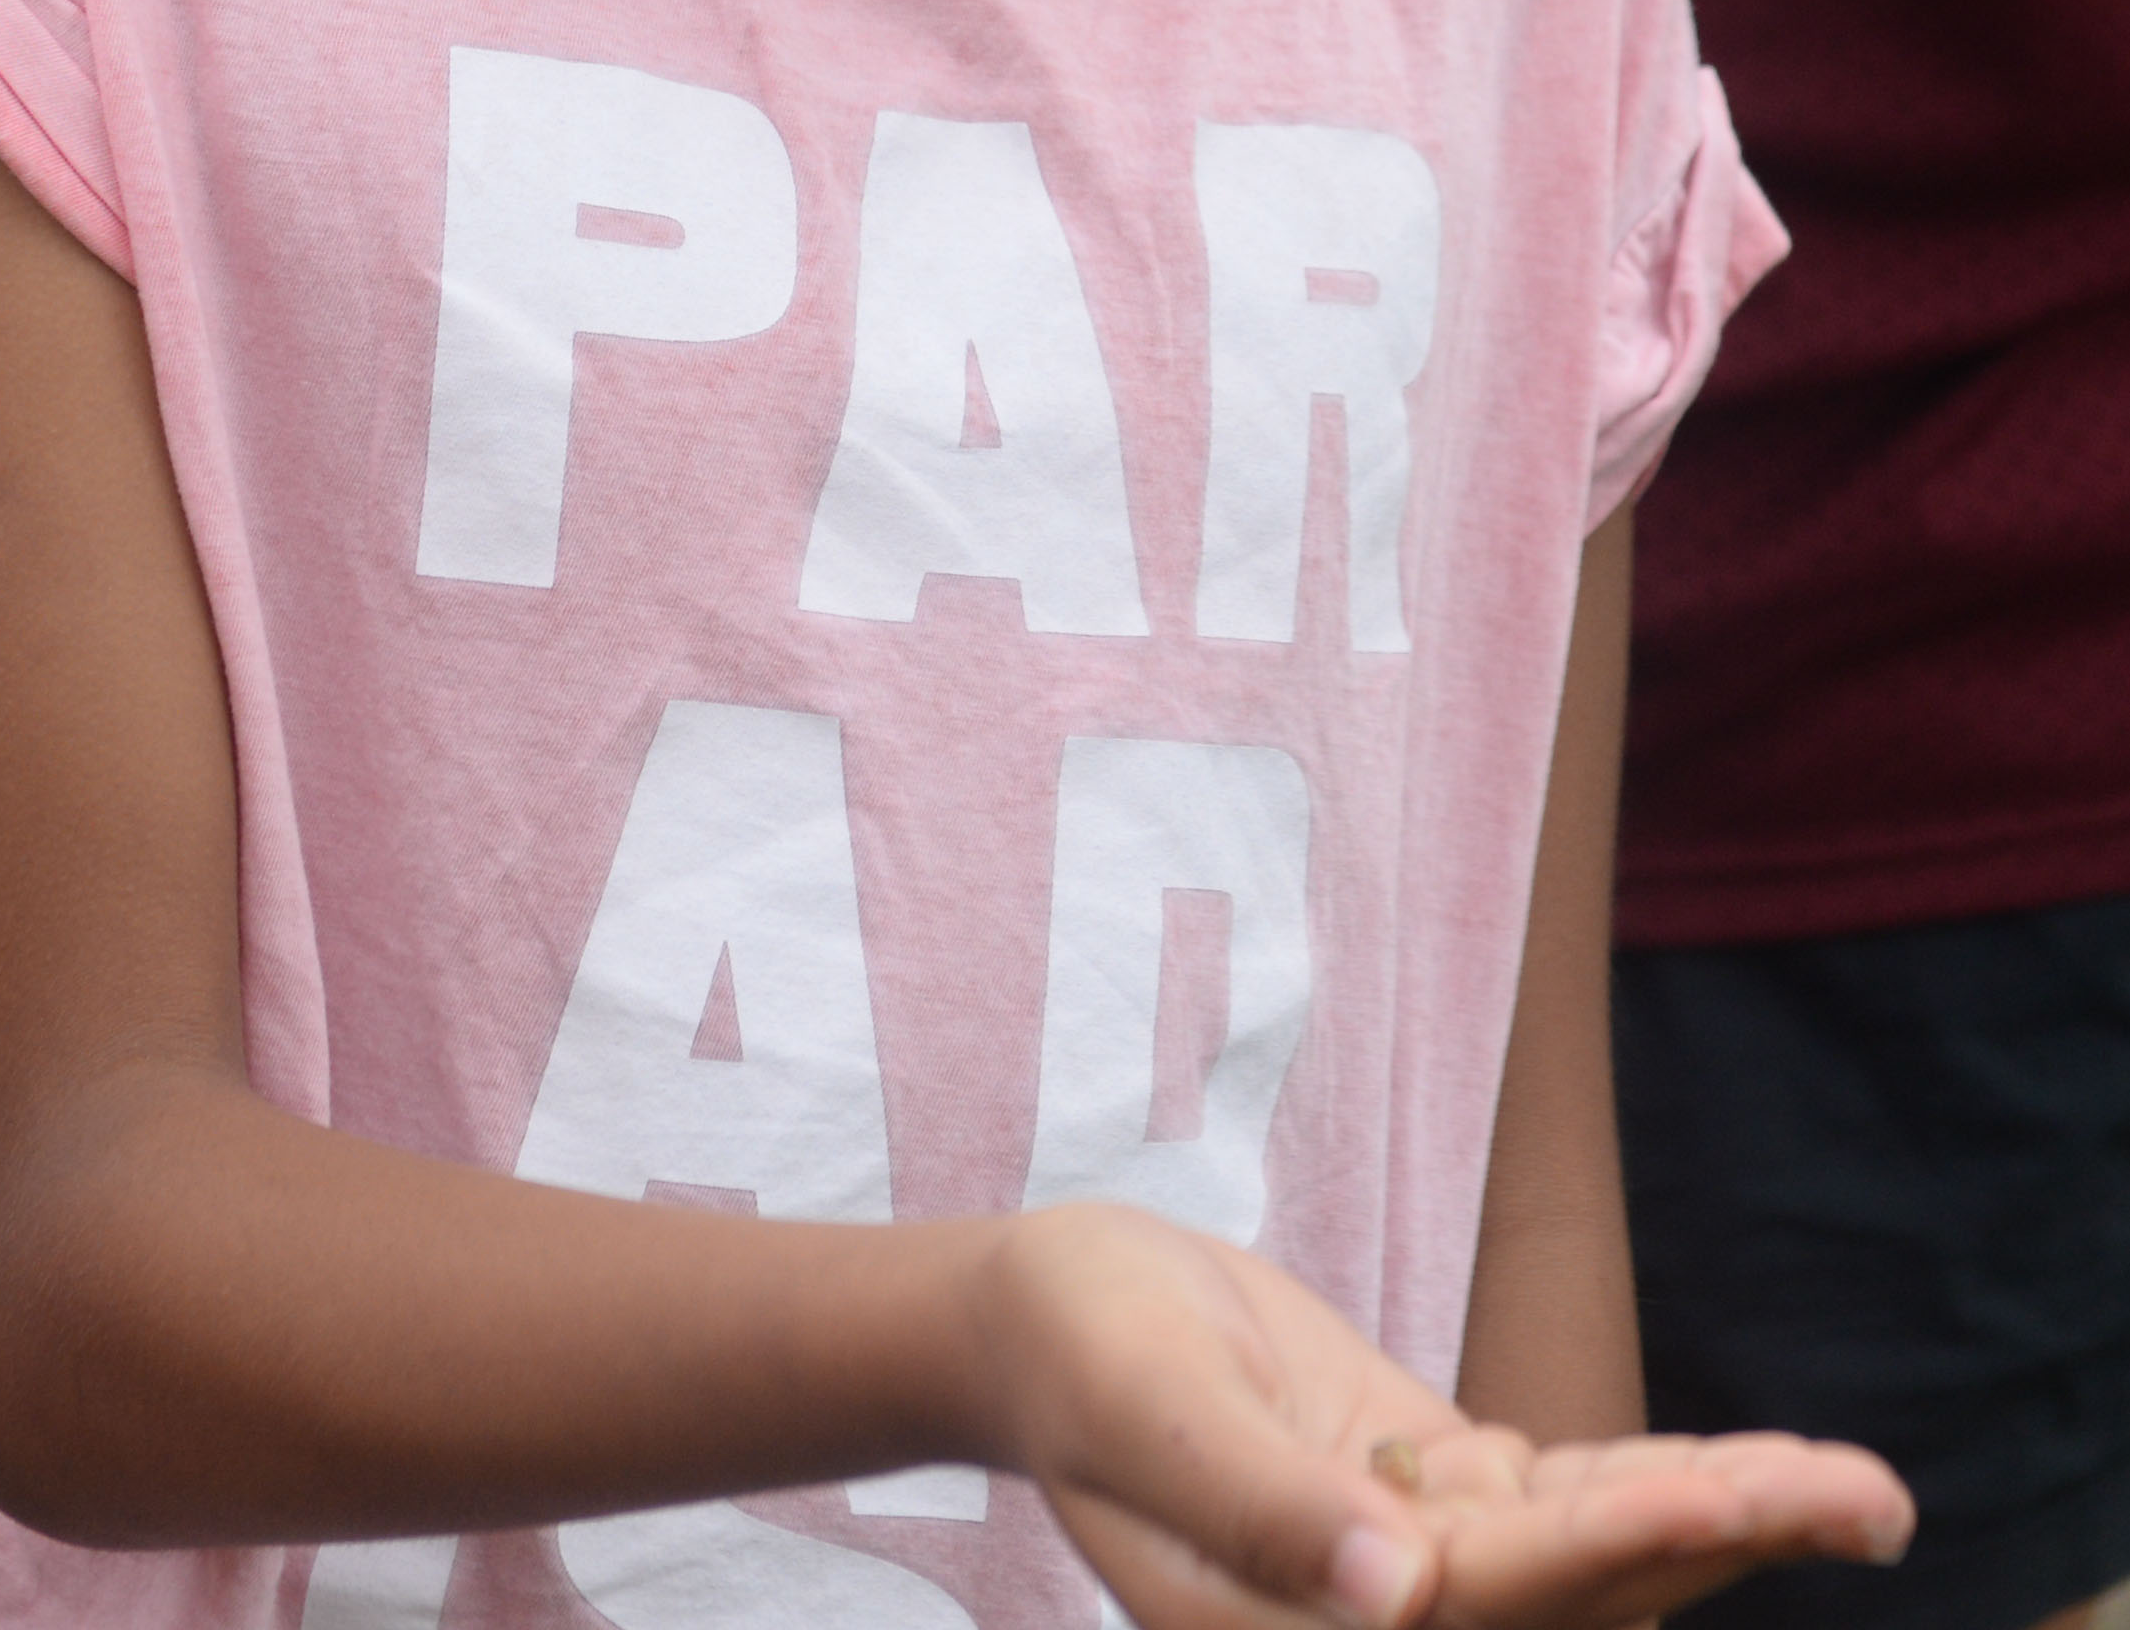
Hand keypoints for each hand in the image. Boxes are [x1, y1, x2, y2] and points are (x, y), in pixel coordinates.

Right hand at [974, 1204, 1908, 1629]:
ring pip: (1595, 1552)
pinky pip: (1561, 1504)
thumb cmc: (1075, 1346)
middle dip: (1725, 1538)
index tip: (1735, 1485)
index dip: (1621, 1535)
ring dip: (1722, 1516)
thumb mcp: (1148, 1410)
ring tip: (1860, 1491)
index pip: (1495, 1593)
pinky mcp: (1426, 1502)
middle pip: (1583, 1592)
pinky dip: (1653, 1480)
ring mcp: (1411, 1565)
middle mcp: (1375, 1622)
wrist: (1036, 1311)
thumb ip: (1262, 1505)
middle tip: (1873, 1500)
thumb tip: (1399, 1591)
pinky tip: (1754, 1468)